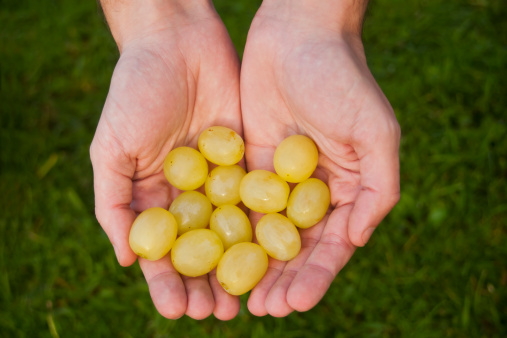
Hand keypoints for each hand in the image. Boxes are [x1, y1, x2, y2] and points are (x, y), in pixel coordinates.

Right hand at [90, 1, 240, 319]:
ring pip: (233, 233)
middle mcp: (190, 195)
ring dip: (239, 268)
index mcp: (153, 196)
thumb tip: (126, 259)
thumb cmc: (135, 92)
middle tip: (220, 314)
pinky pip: (258, 200)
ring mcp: (222, 180)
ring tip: (248, 299)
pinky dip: (265, 229)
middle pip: (200, 250)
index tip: (178, 309)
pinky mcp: (250, 162)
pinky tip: (274, 255)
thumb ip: (113, 201)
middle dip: (207, 284)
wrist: (178, 43)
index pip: (160, 251)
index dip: (167, 282)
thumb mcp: (111, 148)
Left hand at [240, 1, 400, 316]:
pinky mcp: (247, 166)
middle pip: (296, 249)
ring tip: (239, 300)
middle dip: (282, 281)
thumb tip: (356, 241)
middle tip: (263, 310)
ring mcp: (278, 182)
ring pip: (264, 235)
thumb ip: (379, 188)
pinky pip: (237, 206)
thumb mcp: (376, 132)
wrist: (296, 36)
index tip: (296, 301)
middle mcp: (312, 193)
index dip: (317, 276)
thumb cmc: (343, 79)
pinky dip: (229, 234)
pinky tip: (214, 258)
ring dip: (253, 268)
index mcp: (348, 190)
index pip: (333, 245)